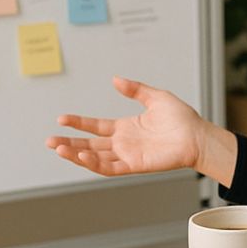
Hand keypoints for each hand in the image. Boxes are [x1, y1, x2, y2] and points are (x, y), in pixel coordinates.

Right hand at [45, 76, 205, 175]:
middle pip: (90, 145)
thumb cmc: (182, 118)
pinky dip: (94, 164)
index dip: (78, 123)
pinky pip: (110, 168)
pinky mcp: (134, 166)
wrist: (197, 136)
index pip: (96, 126)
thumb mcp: (156, 97)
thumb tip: (115, 79)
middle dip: (69, 143)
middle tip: (49, 141)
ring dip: (76, 154)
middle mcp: (124, 143)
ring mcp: (127, 156)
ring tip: (58, 148)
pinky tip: (81, 156)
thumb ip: (135, 89)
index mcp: (126, 128)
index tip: (61, 118)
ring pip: (95, 158)